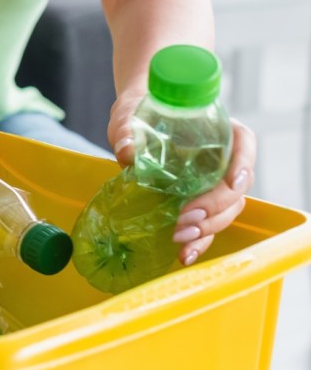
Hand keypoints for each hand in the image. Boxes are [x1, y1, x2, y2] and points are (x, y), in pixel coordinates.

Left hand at [109, 98, 256, 266]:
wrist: (132, 125)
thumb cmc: (137, 114)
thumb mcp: (128, 117)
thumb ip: (127, 131)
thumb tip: (127, 152)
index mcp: (217, 131)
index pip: (243, 144)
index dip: (243, 165)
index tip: (232, 182)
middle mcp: (222, 159)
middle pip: (237, 187)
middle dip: (216, 208)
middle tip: (186, 218)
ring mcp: (212, 183)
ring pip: (227, 211)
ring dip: (208, 229)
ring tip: (180, 238)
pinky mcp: (198, 203)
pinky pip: (207, 226)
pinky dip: (199, 242)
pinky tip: (184, 255)